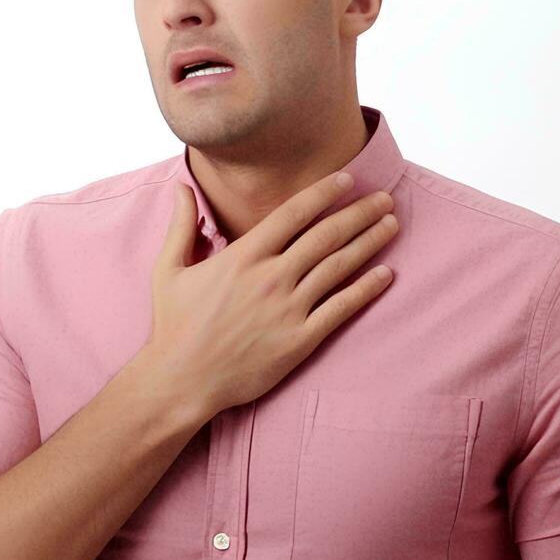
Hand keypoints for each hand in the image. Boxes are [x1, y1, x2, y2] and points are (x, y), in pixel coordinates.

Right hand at [142, 171, 398, 419]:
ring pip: (339, 267)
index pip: (294, 213)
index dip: (324, 192)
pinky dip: (366, 289)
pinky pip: (341, 309)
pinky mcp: (299, 340)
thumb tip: (182, 187)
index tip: (348, 179)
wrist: (181, 381)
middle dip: (359, 213)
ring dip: (369, 243)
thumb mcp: (168, 269)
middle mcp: (271, 277)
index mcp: (243, 256)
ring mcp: (288, 309)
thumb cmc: (174, 326)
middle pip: (326, 235)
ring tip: (391, 226)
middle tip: (384, 199)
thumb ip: (181, 225)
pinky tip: (385, 275)